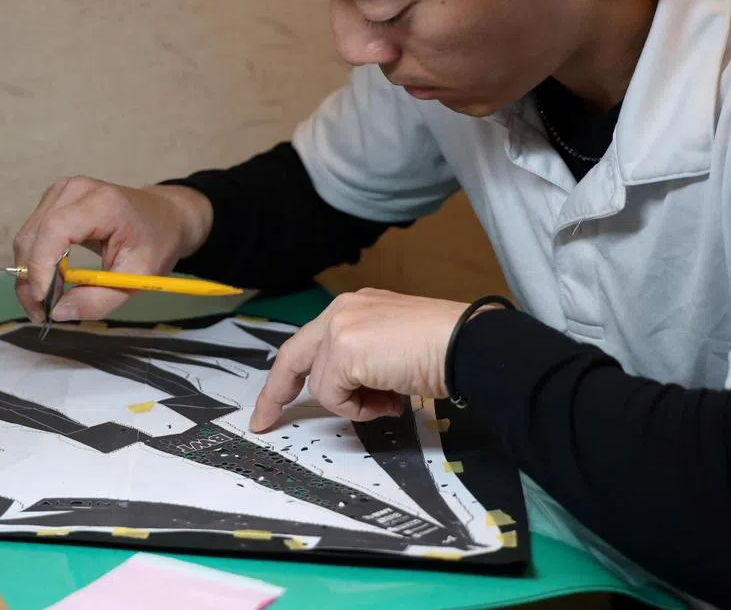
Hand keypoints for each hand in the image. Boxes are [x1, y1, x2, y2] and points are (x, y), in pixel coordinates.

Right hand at [11, 176, 211, 322]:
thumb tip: (58, 312)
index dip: (42, 266)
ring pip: (27, 238)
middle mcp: (75, 190)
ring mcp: (61, 191)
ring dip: (29, 274)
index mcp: (102, 203)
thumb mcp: (138, 278)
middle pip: (34, 236)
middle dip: (31, 279)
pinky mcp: (54, 199)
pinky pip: (32, 234)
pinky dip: (35, 262)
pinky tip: (50, 282)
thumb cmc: (156, 243)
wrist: (164, 216)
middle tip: (43, 314)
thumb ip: (100, 300)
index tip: (44, 301)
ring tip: (47, 302)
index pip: (56, 229)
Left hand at [248, 289, 477, 431]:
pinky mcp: (343, 350)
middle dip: (275, 393)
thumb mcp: (393, 348)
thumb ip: (364, 360)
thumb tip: (356, 392)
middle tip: (263, 422)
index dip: (291, 372)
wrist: (467, 343)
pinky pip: (333, 395)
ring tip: (391, 398)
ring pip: (321, 384)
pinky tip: (389, 398)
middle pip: (292, 356)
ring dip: (354, 404)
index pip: (311, 341)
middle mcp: (342, 310)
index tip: (275, 399)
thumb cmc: (445, 348)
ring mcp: (340, 328)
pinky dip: (358, 408)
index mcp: (355, 307)